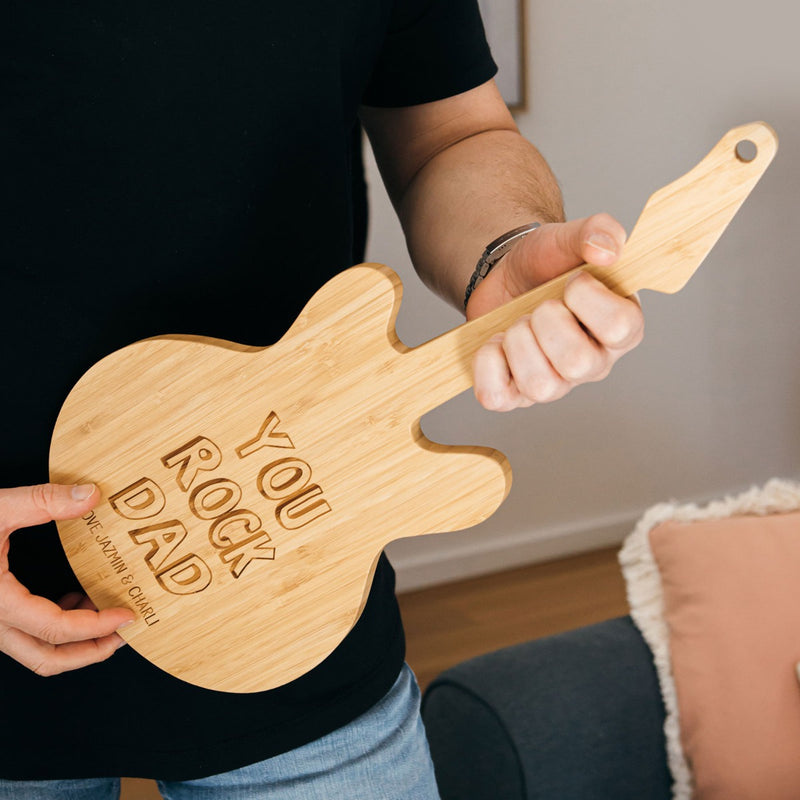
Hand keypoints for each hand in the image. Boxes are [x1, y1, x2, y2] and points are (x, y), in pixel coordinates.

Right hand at [0, 483, 134, 674]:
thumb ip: (44, 501)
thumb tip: (91, 495)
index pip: (56, 630)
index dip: (97, 627)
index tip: (127, 616)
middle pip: (46, 659)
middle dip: (90, 653)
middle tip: (123, 635)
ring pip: (32, 652)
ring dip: (72, 642)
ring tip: (103, 615)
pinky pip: (21, 636)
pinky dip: (51, 627)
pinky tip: (70, 599)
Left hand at [468, 213, 643, 410]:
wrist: (507, 275)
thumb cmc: (547, 263)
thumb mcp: (570, 237)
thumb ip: (597, 230)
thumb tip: (607, 249)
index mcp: (622, 329)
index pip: (620, 327)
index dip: (587, 299)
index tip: (572, 280)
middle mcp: (593, 364)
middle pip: (577, 363)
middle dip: (545, 321)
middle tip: (539, 305)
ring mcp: (555, 384)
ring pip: (539, 385)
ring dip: (516, 342)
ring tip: (517, 323)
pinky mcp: (515, 394)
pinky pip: (497, 397)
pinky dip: (486, 364)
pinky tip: (494, 343)